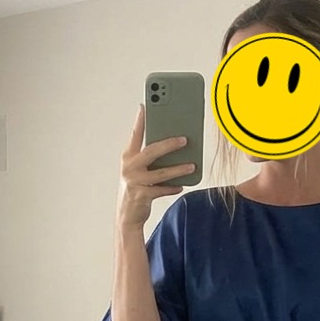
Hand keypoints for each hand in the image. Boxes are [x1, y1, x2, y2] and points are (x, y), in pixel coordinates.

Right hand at [116, 104, 195, 228]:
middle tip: (185, 139)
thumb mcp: (138, 170)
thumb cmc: (136, 187)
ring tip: (192, 165)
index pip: (135, 134)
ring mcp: (135, 181)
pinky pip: (162, 189)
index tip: (145, 105)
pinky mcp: (143, 195)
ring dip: (178, 169)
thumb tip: (173, 146)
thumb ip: (150, 158)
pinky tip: (182, 185)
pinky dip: (173, 187)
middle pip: (152, 151)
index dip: (140, 120)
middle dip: (169, 144)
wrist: (127, 215)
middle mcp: (130, 167)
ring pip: (161, 172)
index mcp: (128, 156)